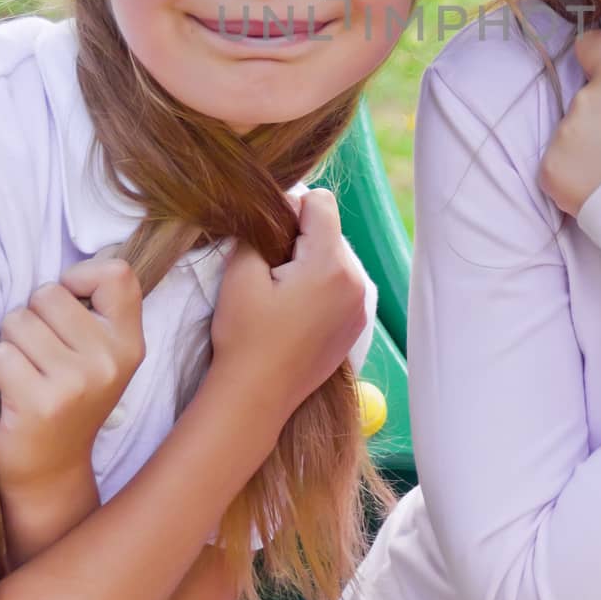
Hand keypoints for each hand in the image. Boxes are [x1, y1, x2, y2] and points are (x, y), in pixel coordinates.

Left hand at [0, 257, 145, 500]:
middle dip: (33, 315)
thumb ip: (97, 310)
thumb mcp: (103, 354)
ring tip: (28, 370)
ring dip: (11, 342)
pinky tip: (13, 390)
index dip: (80, 278)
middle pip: (49, 294)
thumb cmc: (70, 396)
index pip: (116, 273)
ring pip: (18, 322)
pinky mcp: (40, 403)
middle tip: (42, 350)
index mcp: (130, 342)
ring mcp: (77, 383)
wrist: (53, 469)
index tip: (71, 304)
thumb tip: (78, 264)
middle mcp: (110, 360)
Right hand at [207, 189, 366, 423]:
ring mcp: (360, 306)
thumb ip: (259, 231)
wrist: (256, 396)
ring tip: (282, 293)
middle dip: (301, 238)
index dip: (290, 209)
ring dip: (311, 262)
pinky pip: (342, 284)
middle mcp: (355, 281)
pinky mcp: (356, 325)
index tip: (269, 240)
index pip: (321, 203)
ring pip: (336, 256)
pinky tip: (295, 311)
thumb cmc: (245, 335)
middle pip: (330, 229)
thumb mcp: (240, 273)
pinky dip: (321, 286)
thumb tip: (271, 213)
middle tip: (271, 271)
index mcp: (330, 264)